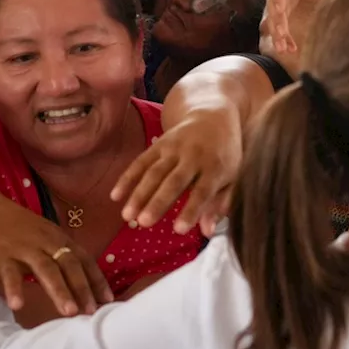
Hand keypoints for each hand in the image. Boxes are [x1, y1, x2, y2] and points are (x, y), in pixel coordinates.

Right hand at [0, 190, 112, 316]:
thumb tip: (86, 285)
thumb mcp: (50, 239)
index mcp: (61, 240)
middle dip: (82, 288)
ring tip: (69, 312)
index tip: (108, 300)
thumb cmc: (25, 231)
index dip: (97, 279)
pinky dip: (14, 288)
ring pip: (46, 269)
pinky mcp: (3, 254)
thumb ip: (64, 257)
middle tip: (91, 311)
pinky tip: (18, 305)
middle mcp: (48, 243)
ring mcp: (26, 248)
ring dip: (59, 291)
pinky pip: (9, 273)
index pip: (84, 260)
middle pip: (69, 265)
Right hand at [111, 116, 238, 236]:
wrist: (212, 117)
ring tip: (127, 216)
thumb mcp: (232, 177)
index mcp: (215, 167)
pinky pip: (141, 162)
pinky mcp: (159, 144)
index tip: (179, 230)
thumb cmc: (224, 155)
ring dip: (139, 194)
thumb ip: (220, 204)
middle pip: (174, 181)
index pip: (203, 191)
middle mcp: (193, 157)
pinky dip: (127, 178)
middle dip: (158, 202)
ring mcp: (174, 149)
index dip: (191, 210)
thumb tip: (208, 232)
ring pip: (154, 172)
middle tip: (145, 223)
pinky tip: (115, 196)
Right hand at [263, 0, 325, 53]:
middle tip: (281, 41)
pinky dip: (284, 37)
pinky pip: (280, 25)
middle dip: (276, 24)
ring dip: (278, 36)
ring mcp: (276, 1)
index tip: (278, 11)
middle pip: (272, 8)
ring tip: (285, 51)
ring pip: (273, 20)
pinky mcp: (281, 10)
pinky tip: (290, 50)